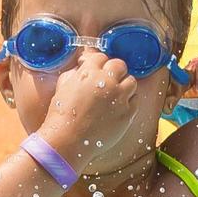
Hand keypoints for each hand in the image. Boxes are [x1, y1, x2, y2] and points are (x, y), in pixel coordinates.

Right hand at [34, 51, 152, 176]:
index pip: (101, 57)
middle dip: (114, 71)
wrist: (68, 139)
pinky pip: (135, 100)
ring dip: (124, 85)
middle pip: (120, 65)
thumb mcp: (63, 86)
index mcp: (89, 72)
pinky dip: (128, 101)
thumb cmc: (62, 114)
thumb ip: (75, 72)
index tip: (97, 70)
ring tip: (115, 94)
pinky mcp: (128, 112)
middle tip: (108, 80)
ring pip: (131, 81)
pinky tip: (118, 107)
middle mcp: (107, 82)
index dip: (99, 64)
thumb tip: (84, 66)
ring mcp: (119, 97)